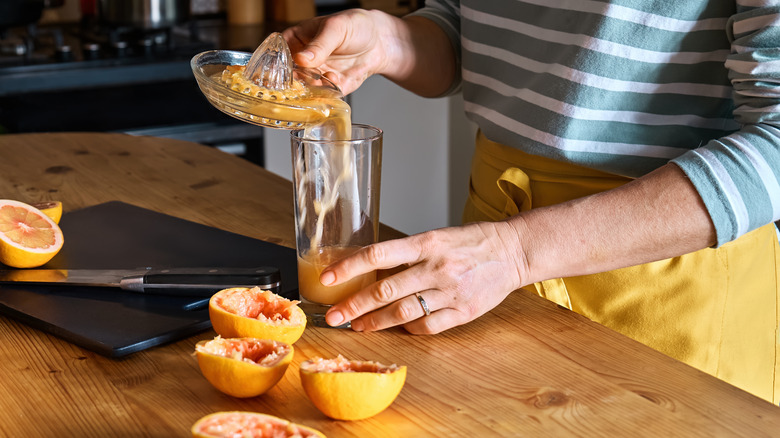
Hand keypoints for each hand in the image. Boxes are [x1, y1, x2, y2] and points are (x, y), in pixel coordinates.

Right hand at [282, 9, 403, 94]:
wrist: (380, 41)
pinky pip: (323, 96)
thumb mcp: (336, 28)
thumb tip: (302, 59)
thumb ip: (319, 45)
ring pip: (304, 89)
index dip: (275, 63)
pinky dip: (327, 92)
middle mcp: (303, 61)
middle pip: (288, 76)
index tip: (280, 70)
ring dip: (311, 87)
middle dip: (293, 81)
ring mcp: (316, 75)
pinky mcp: (330, 87)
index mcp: (297, 40)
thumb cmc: (355, 26)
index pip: (278, 53)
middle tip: (302, 79)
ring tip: (323, 76)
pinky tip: (335, 79)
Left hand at [321, 221, 525, 333]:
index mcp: (426, 242)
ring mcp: (450, 292)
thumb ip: (407, 253)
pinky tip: (398, 327)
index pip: (377, 254)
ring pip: (402, 312)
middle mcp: (436, 267)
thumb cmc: (471, 242)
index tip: (326, 278)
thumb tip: (371, 272)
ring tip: (358, 326)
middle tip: (333, 317)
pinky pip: (427, 326)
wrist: (513, 251)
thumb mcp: (436, 236)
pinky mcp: (463, 312)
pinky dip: (408, 328)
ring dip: (375, 322)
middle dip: (353, 306)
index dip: (348, 267)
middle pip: (384, 291)